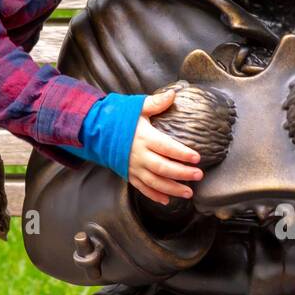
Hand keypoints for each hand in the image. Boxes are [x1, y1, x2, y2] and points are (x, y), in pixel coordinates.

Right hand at [127, 88, 203, 205]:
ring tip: (189, 192)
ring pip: (155, 182)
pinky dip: (154, 195)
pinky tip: (167, 200)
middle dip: (182, 173)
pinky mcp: (128, 174)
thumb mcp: (138, 107)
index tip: (197, 157)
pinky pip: (142, 188)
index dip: (182, 153)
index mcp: (144, 137)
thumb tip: (173, 94)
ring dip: (172, 189)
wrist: (96, 131)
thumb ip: (156, 102)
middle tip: (198, 175)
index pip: (166, 147)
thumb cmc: (120, 118)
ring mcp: (133, 167)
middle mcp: (139, 155)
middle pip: (163, 168)